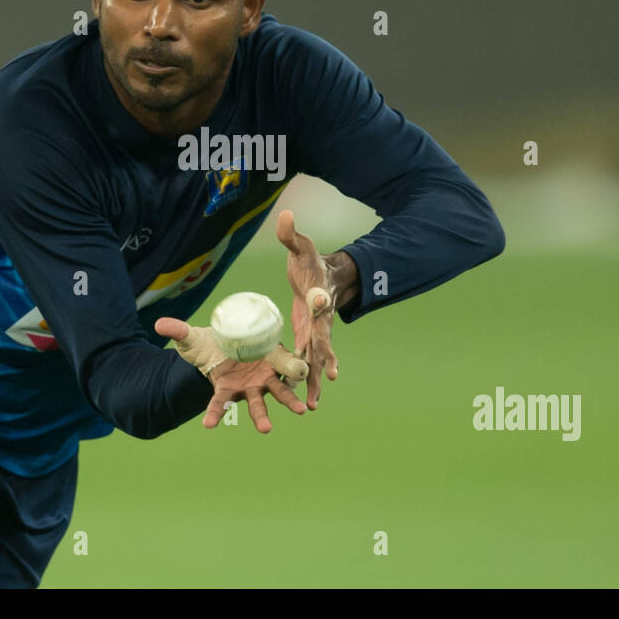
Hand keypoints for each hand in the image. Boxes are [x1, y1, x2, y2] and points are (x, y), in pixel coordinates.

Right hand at [155, 317, 306, 432]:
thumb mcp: (193, 339)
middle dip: (260, 417)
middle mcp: (247, 387)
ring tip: (300, 411)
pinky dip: (297, 370)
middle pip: (254, 405)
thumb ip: (178, 333)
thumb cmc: (209, 345)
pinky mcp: (278, 365)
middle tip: (266, 429)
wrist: (229, 338)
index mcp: (226, 386)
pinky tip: (307, 372)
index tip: (208, 426)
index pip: (218, 403)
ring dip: (288, 401)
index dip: (214, 414)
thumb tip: (159, 323)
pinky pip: (289, 369)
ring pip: (277, 393)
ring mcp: (264, 378)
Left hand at [276, 209, 342, 408]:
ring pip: (317, 360)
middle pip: (324, 340)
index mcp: (318, 294)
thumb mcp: (300, 246)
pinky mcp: (308, 339)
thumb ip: (291, 234)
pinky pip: (307, 363)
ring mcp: (316, 331)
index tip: (321, 303)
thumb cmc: (310, 261)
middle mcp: (321, 318)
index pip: (320, 300)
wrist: (323, 277)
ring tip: (313, 404)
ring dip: (316, 380)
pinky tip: (303, 401)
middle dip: (327, 358)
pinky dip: (306, 380)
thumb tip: (286, 214)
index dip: (320, 302)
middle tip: (332, 375)